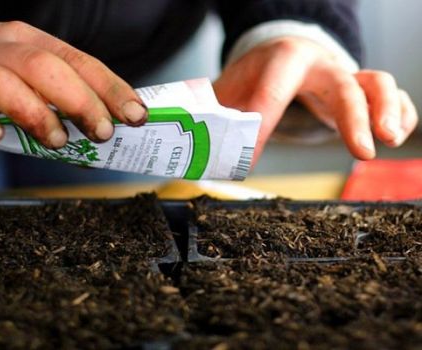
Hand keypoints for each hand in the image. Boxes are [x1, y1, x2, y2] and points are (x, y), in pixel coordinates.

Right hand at [0, 21, 146, 147]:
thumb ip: (62, 96)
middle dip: (82, 102)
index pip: (82, 63)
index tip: (136, 114)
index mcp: (33, 43)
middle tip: (103, 133)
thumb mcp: (32, 75)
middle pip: (48, 68)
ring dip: (37, 115)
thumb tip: (104, 132)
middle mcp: (5, 48)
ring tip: (57, 141)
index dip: (112, 89)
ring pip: (4, 83)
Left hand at [213, 37, 417, 162]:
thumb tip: (197, 150)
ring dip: (388, 111)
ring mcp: (344, 75)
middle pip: (343, 84)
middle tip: (360, 152)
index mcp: (283, 58)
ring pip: (377, 83)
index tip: (251, 159)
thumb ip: (216, 116)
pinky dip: (400, 114)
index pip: (275, 88)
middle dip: (353, 118)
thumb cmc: (257, 76)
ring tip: (388, 141)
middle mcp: (320, 63)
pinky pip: (391, 96)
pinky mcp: (360, 91)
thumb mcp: (230, 90)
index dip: (264, 122)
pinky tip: (394, 136)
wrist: (285, 59)